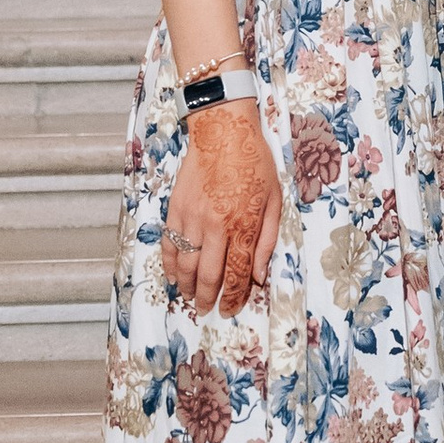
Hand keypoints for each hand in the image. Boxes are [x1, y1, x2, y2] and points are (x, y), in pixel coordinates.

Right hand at [161, 104, 281, 314]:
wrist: (222, 132)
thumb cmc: (254, 163)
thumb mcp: (274, 201)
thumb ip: (266, 241)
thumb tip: (260, 276)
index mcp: (242, 225)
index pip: (237, 273)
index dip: (233, 297)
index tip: (230, 309)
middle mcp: (215, 226)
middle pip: (209, 275)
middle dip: (209, 299)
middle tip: (208, 310)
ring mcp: (192, 218)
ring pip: (186, 265)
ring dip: (188, 287)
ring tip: (192, 298)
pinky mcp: (176, 209)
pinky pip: (169, 245)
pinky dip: (170, 265)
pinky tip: (175, 277)